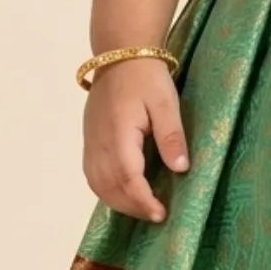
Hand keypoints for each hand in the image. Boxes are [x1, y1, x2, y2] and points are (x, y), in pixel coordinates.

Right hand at [82, 57, 190, 222]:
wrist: (120, 53)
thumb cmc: (147, 77)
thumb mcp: (166, 103)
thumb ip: (171, 136)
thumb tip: (180, 169)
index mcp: (119, 134)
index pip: (128, 178)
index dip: (143, 201)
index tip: (161, 214)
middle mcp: (99, 142)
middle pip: (109, 187)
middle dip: (132, 207)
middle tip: (156, 216)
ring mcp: (91, 141)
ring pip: (96, 184)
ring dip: (117, 202)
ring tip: (141, 209)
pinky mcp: (90, 138)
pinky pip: (92, 173)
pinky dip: (105, 190)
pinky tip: (123, 192)